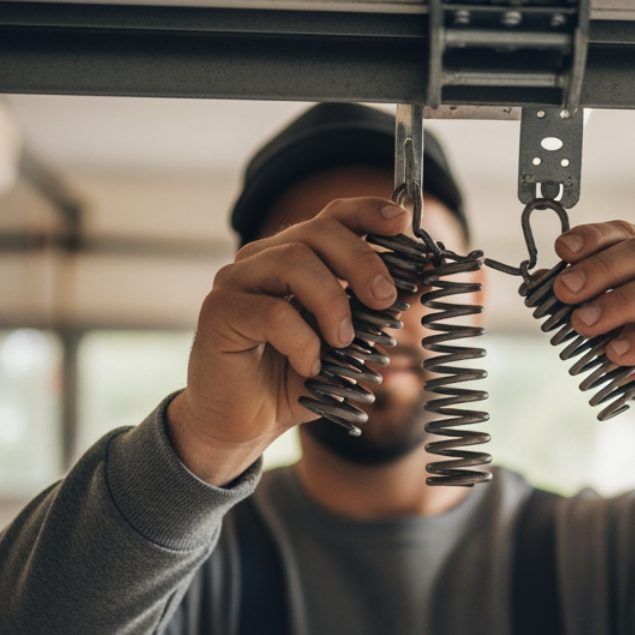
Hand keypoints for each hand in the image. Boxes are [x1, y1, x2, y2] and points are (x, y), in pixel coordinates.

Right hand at [166, 197, 410, 484]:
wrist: (245, 423)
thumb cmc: (293, 378)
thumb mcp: (344, 342)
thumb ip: (369, 311)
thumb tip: (416, 285)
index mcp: (293, 256)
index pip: (332, 216)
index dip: (368, 212)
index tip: (400, 225)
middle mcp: (262, 258)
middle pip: (317, 231)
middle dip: (362, 261)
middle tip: (385, 299)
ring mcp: (236, 280)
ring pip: (294, 262)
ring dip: (332, 303)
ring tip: (342, 341)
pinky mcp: (219, 311)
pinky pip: (273, 313)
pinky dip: (303, 342)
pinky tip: (309, 365)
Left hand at [551, 221, 634, 460]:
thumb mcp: (620, 335)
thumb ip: (591, 308)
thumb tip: (540, 283)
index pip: (632, 235)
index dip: (596, 239)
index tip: (562, 250)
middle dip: (601, 270)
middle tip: (564, 291)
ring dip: (620, 303)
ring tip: (584, 323)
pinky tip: (618, 351)